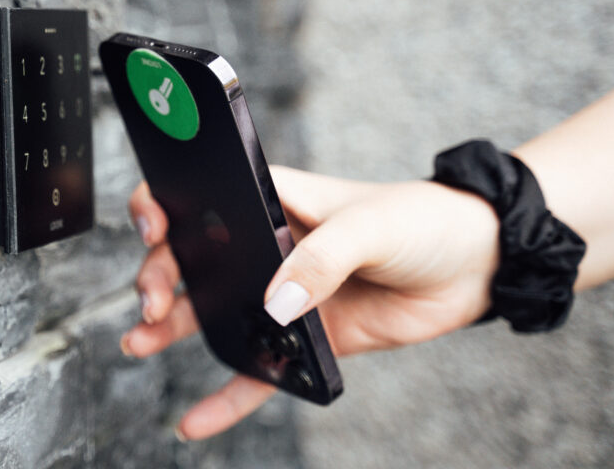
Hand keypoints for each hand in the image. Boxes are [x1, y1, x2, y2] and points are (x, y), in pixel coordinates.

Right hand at [121, 165, 500, 440]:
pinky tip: (196, 420)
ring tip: (138, 344)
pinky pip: (257, 372)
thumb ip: (319, 260)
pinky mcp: (304, 336)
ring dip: (172, 330)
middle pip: (193, 258)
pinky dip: (227, 397)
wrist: (475, 264)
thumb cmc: (423, 220)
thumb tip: (273, 306)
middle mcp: (266, 245)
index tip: (155, 232)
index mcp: (272, 199)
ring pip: (213, 314)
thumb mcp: (370, 225)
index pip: (200, 193)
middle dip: (159, 277)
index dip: (162, 205)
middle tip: (152, 304)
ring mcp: (283, 292)